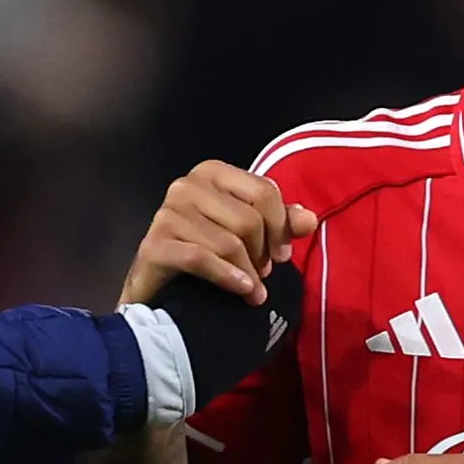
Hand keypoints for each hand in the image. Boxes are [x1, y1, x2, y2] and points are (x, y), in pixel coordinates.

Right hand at [121, 161, 317, 306]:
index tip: (282, 255)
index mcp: (211, 173)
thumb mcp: (249, 234)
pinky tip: (241, 291)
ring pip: (228, 242)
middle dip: (262, 253)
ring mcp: (166, 214)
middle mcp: (186, 186)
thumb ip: (280, 223)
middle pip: (248, 219)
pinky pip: (201, 259)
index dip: (280, 227)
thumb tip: (309, 220)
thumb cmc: (207, 252)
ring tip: (253, 291)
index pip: (264, 191)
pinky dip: (227, 277)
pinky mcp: (153, 244)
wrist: (160, 289)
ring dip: (248, 273)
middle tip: (262, 274)